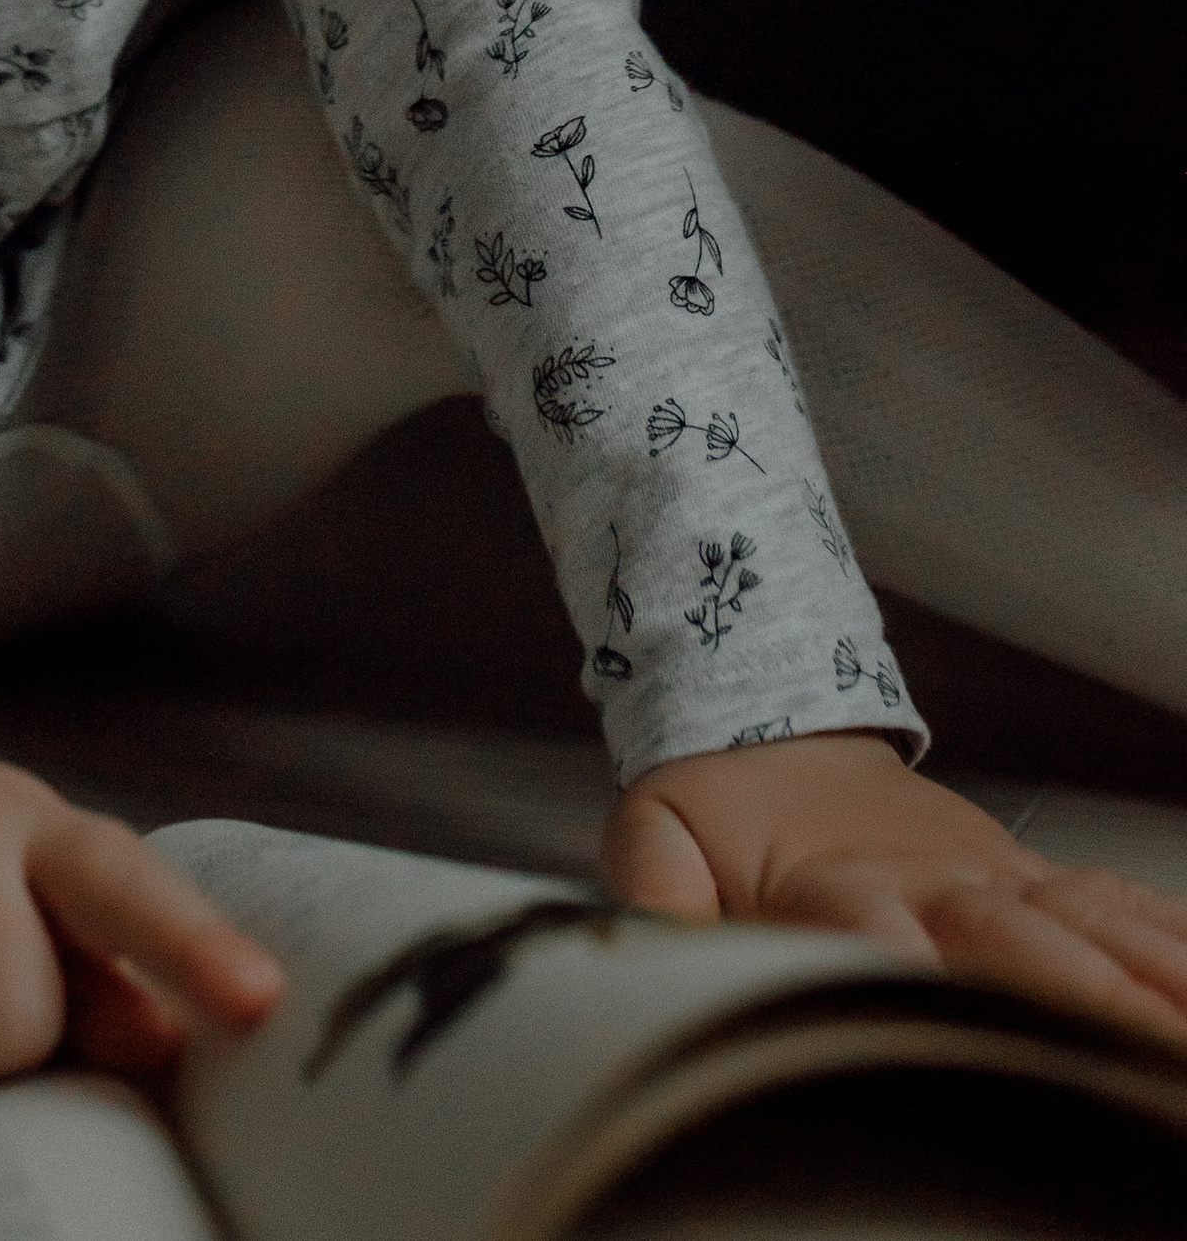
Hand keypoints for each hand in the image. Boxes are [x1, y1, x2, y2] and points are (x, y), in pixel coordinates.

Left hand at [605, 727, 1186, 1049]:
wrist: (774, 722)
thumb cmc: (723, 800)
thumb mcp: (657, 832)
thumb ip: (653, 895)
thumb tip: (642, 947)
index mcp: (836, 881)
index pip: (881, 939)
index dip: (917, 983)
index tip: (954, 1020)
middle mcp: (931, 879)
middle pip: (1013, 943)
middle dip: (1076, 1002)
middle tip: (1129, 1052)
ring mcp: (993, 876)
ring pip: (1084, 930)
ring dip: (1141, 983)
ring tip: (1181, 1039)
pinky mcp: (1033, 879)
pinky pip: (1117, 909)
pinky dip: (1168, 944)